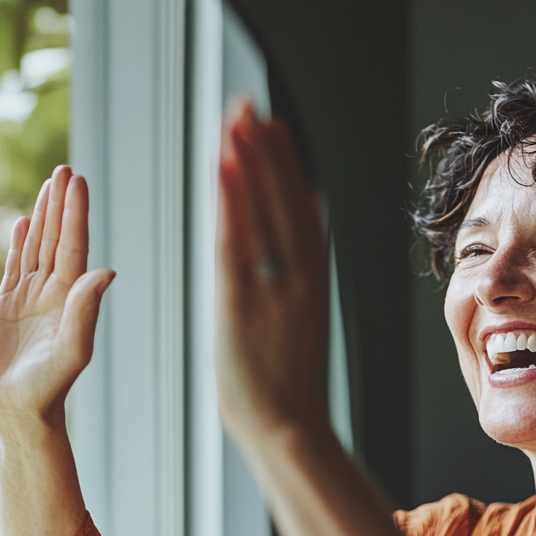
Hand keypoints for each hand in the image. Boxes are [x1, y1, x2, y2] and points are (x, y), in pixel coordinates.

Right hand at [0, 166, 114, 425]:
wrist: (21, 410)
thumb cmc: (50, 386)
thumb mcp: (73, 349)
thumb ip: (87, 310)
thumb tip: (108, 270)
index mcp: (71, 299)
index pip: (73, 247)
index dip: (74, 214)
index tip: (77, 181)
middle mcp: (54, 294)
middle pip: (58, 239)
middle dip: (61, 205)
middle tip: (66, 170)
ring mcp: (31, 299)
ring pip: (38, 248)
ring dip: (43, 217)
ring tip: (48, 185)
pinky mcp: (9, 309)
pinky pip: (15, 268)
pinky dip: (19, 244)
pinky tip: (23, 223)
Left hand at [217, 103, 330, 449]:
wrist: (287, 430)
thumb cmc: (287, 389)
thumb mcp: (295, 331)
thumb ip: (286, 290)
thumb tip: (276, 263)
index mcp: (311, 283)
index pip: (300, 211)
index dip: (286, 168)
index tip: (275, 132)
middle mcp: (300, 277)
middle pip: (285, 200)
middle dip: (267, 150)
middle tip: (250, 106)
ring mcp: (274, 287)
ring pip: (265, 211)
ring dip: (250, 161)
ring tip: (236, 117)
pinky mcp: (244, 303)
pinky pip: (238, 240)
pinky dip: (233, 199)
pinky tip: (223, 164)